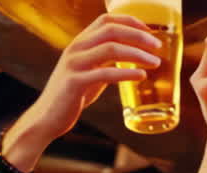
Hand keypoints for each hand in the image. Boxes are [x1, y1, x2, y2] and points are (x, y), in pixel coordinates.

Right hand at [1, 14, 162, 169]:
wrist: (48, 117)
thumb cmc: (72, 95)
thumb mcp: (90, 72)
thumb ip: (105, 62)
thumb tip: (131, 57)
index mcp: (79, 43)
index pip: (106, 20)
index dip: (130, 21)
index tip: (149, 30)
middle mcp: (75, 48)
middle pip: (111, 30)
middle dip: (138, 35)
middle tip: (158, 46)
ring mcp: (74, 64)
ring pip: (111, 49)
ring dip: (137, 54)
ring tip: (155, 62)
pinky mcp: (75, 83)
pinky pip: (105, 73)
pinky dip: (127, 73)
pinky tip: (141, 76)